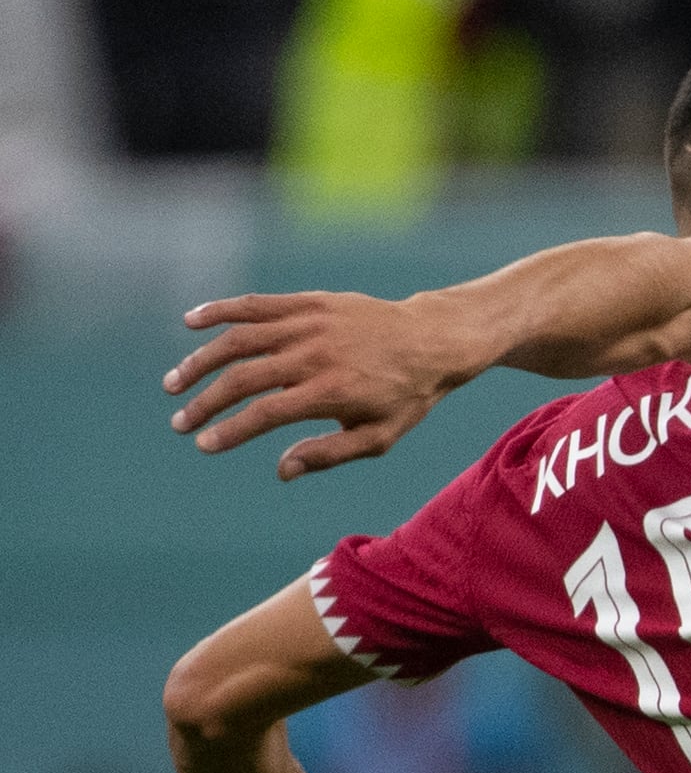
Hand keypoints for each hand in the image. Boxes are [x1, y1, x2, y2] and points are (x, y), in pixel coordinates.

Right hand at [167, 289, 469, 477]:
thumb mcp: (379, 436)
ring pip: (239, 339)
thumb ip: (329, 454)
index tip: (204, 444)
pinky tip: (190, 322)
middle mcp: (315, 355)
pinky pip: (256, 304)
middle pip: (243, 378)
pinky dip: (220, 311)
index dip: (230, 430)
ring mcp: (309, 324)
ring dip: (200, 361)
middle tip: (181, 422)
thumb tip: (282, 470)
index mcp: (331, 391)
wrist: (433, 339)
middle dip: (205, 403)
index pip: (266, 413)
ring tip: (175, 383)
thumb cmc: (406, 396)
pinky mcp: (308, 302)